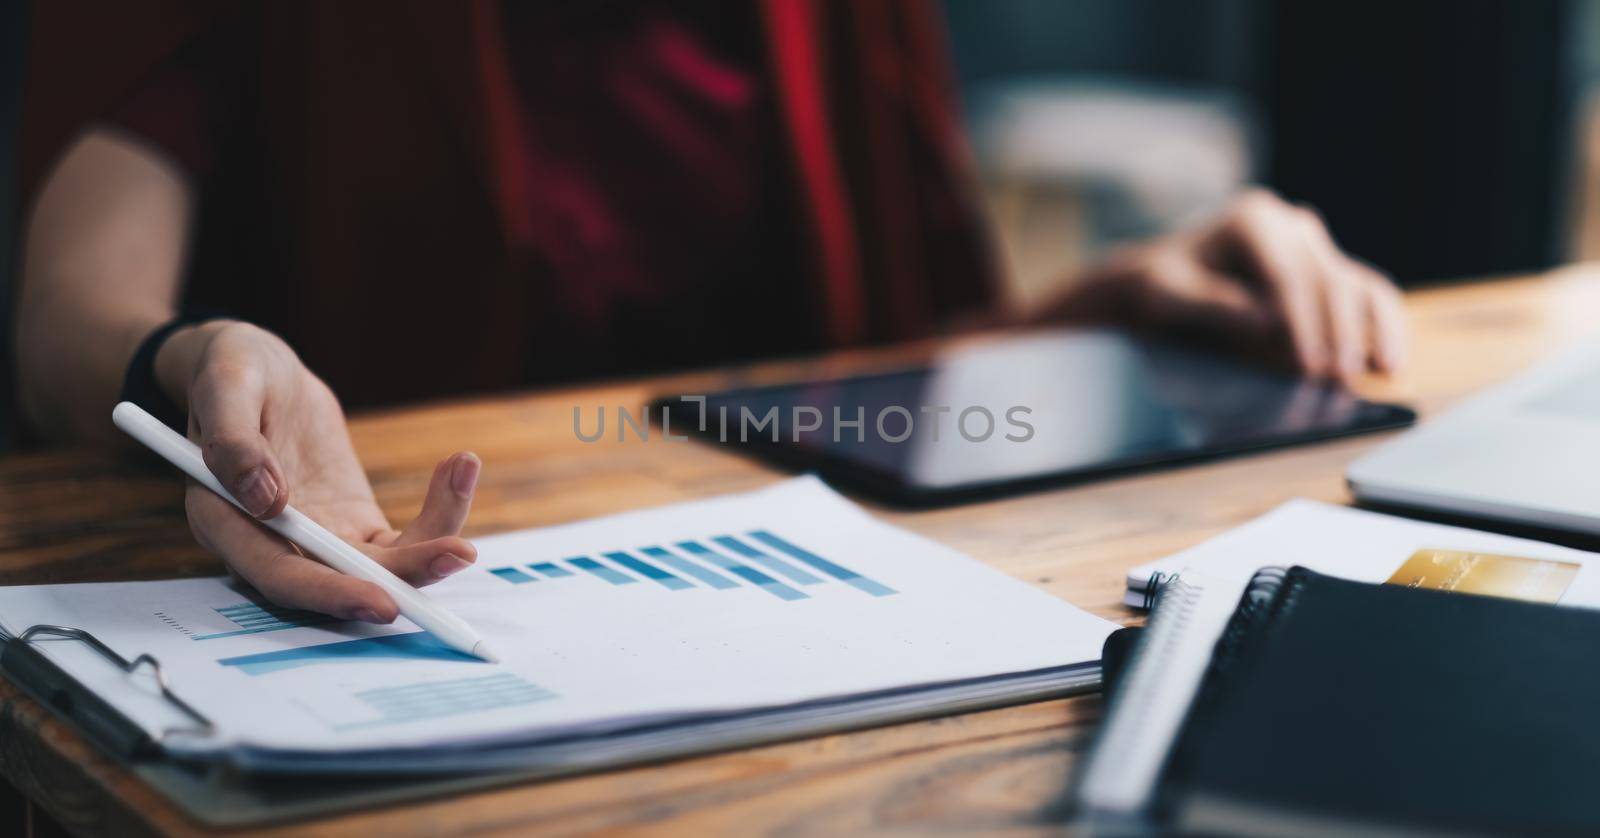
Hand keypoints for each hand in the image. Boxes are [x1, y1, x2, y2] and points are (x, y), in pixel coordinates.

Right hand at [155, 321, 479, 621]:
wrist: (256, 371)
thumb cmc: (230, 373)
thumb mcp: (224, 385)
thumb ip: (233, 441)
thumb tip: (267, 499)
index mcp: (228, 523)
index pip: (281, 576)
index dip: (331, 594)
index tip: (383, 602)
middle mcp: (273, 545)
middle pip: (343, 581)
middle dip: (404, 576)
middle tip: (459, 553)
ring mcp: (319, 539)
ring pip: (382, 567)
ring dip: (433, 541)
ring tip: (463, 473)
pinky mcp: (352, 524)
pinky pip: (401, 538)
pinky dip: (437, 510)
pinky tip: (459, 466)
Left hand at [1060, 189, 1407, 380]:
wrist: (1163, 281)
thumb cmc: (1161, 286)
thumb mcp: (1170, 294)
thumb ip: (1216, 305)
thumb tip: (1271, 322)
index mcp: (1251, 219)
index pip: (1286, 275)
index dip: (1302, 321)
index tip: (1307, 363)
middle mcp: (1290, 225)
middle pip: (1326, 280)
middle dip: (1337, 332)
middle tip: (1339, 377)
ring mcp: (1312, 246)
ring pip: (1357, 284)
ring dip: (1373, 329)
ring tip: (1382, 371)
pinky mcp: (1327, 271)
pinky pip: (1367, 294)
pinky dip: (1384, 324)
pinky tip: (1392, 360)